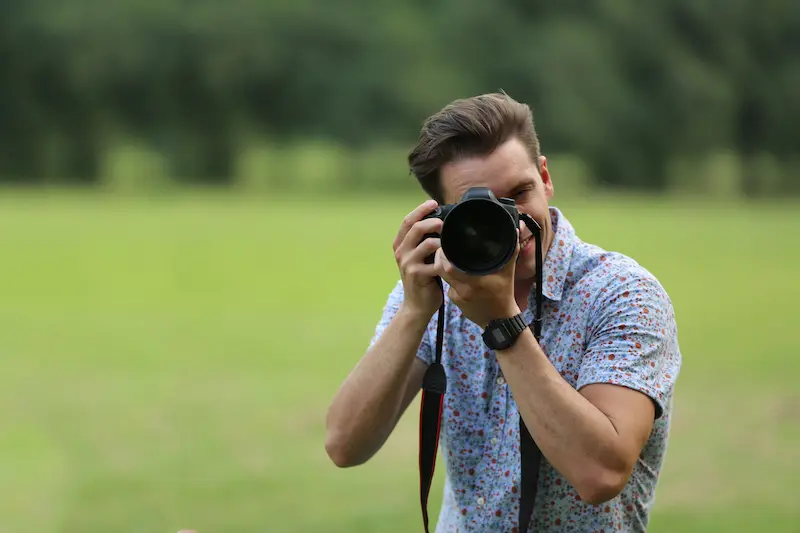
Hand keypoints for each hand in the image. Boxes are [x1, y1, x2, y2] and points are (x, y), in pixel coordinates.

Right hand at [392, 199, 444, 318]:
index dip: (420, 209)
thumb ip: (424, 241)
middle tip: (445, 222)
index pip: (407, 221)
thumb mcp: (419, 257)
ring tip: (451, 242)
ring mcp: (408, 263)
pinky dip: (446, 258)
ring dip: (442, 240)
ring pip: (427, 243)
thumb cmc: (423, 279)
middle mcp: (401, 252)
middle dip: (433, 221)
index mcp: (400, 245)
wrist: (417, 306)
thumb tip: (441, 222)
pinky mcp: (417, 275)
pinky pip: (435, 261)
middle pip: (416, 228)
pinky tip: (452, 259)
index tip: (433, 203)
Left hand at [433, 231, 520, 328]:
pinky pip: (448, 286)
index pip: (448, 267)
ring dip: (444, 268)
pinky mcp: (454, 302)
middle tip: (443, 248)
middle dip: (439, 259)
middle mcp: (463, 290)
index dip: (443, 255)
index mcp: (474, 281)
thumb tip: (514, 230)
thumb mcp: (508, 273)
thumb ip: (511, 251)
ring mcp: (457, 297)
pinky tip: (457, 274)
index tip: (445, 244)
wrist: (499, 321)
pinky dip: (451, 279)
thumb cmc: (504, 294)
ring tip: (448, 257)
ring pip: (443, 278)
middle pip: (441, 271)